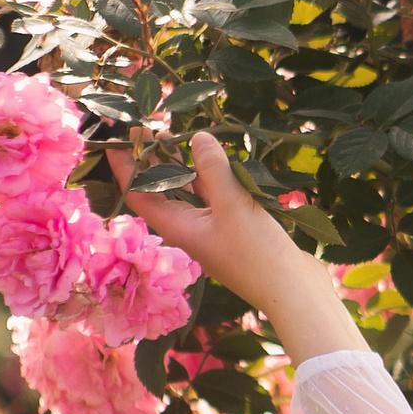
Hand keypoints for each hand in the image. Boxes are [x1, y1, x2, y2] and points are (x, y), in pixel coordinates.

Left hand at [109, 131, 369, 362]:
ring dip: (182, 163)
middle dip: (153, 157)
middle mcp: (187, 227)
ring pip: (187, 190)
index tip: (120, 134)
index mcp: (176, 226)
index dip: (126, 163)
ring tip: (177, 131)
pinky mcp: (231, 226)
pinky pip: (211, 195)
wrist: (292, 290)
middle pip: (160, 189)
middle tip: (152, 123)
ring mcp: (210, 227)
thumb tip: (196, 137)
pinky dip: (209, 175)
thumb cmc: (257, 253)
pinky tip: (214, 155)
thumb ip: (212, 168)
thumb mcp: (233, 204)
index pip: (138, 192)